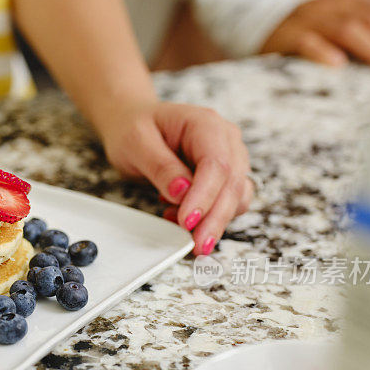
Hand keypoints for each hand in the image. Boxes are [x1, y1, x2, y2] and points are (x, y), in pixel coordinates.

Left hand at [101, 101, 252, 255]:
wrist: (132, 124)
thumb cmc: (133, 128)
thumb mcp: (136, 142)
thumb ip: (160, 167)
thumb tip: (182, 192)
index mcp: (205, 124)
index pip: (216, 164)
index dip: (204, 197)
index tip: (187, 221)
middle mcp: (224, 140)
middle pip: (233, 184)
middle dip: (215, 219)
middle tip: (197, 245)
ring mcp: (228, 158)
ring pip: (237, 197)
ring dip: (214, 221)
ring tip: (178, 227)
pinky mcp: (223, 178)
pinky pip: (227, 203)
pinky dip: (210, 218)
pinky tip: (181, 218)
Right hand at [262, 0, 369, 68]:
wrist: (253, 23)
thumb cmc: (301, 36)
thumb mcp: (333, 30)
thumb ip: (359, 38)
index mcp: (348, 5)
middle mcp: (331, 7)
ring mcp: (308, 20)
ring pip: (345, 28)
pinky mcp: (284, 36)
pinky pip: (305, 42)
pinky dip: (322, 52)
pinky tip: (338, 65)